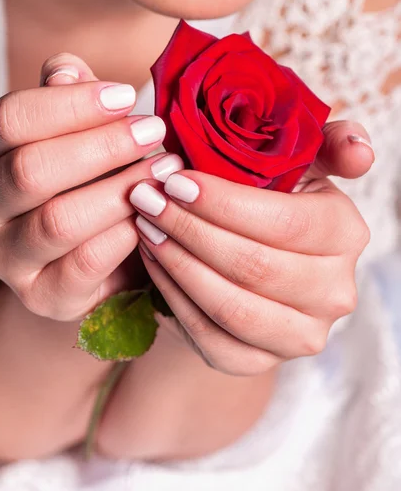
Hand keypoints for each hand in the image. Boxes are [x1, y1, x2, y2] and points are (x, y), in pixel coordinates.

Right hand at [0, 53, 181, 320]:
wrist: (98, 252)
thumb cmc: (90, 178)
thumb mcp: (81, 131)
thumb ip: (70, 98)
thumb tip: (66, 69)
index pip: (9, 120)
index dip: (71, 104)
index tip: (128, 96)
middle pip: (29, 169)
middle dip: (102, 147)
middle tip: (155, 131)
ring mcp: (5, 256)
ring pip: (58, 220)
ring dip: (120, 191)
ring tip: (166, 171)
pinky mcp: (40, 295)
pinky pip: (84, 263)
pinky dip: (125, 235)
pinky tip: (153, 214)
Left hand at [130, 122, 372, 374]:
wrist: (255, 259)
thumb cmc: (272, 201)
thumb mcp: (300, 165)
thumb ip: (329, 145)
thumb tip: (361, 148)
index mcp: (345, 234)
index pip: (282, 222)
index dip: (223, 203)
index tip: (175, 181)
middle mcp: (334, 292)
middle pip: (253, 266)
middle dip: (190, 229)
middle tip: (147, 200)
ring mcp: (300, 334)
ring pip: (231, 307)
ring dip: (178, 263)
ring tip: (145, 226)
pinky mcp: (259, 361)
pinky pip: (209, 336)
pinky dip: (173, 296)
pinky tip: (152, 260)